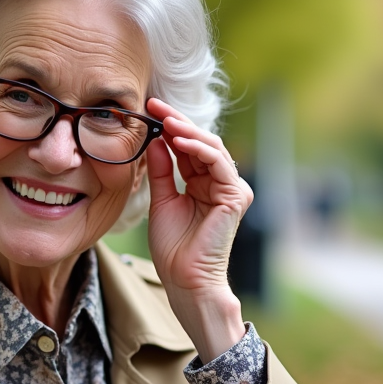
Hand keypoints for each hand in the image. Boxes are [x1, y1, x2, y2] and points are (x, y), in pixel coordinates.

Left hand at [144, 98, 252, 359]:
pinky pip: (218, 164)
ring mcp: (230, 188)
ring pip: (211, 148)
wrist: (184, 279)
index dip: (168, 126)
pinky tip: (178, 140)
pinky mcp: (235, 196)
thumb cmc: (173, 247)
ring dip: (187, 130)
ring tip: (164, 120)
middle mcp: (219, 182)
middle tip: (154, 104)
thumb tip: (155, 140)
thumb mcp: (161, 200)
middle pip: (200, 141)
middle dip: (176, 120)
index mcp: (201, 182)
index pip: (187, 146)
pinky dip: (198, 149)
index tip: (147, 108)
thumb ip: (162, 171)